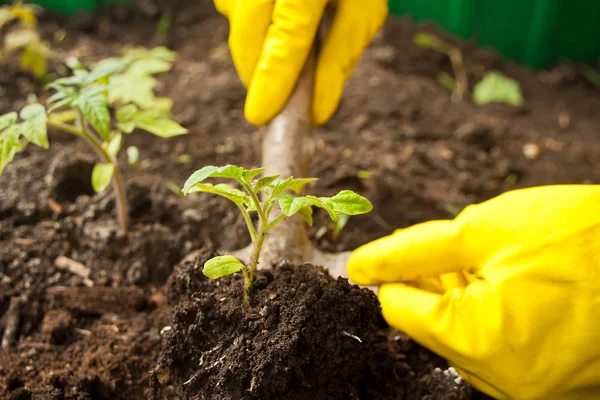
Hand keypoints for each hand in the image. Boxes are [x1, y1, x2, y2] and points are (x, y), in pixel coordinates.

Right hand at [213, 0, 387, 125]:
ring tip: (285, 40)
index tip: (260, 116)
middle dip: (256, 73)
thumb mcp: (362, 9)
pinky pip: (232, 3)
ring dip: (254, 43)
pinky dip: (250, 20)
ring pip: (236, 18)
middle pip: (247, 34)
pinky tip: (274, 14)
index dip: (271, 81)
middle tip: (270, 98)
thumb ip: (339, 58)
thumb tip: (318, 111)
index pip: (286, 38)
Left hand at [347, 185, 599, 398]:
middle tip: (475, 252)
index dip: (400, 273)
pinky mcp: (552, 386)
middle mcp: (503, 381)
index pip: (399, 309)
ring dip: (470, 299)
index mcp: (478, 340)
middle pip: (432, 327)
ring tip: (511, 269)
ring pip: (465, 339)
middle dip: (440, 284)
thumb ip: (412, 252)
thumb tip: (362, 265)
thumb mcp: (483, 230)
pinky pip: (500, 352)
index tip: (414, 251)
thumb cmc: (581, 235)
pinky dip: (498, 317)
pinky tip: (524, 289)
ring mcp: (531, 391)